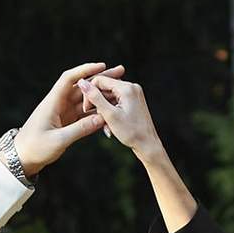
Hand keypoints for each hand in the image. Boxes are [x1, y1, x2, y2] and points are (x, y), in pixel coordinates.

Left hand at [13, 60, 118, 174]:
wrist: (22, 158)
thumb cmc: (35, 148)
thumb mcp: (58, 140)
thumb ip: (80, 130)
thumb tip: (101, 119)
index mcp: (52, 102)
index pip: (69, 79)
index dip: (85, 70)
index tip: (102, 66)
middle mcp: (58, 103)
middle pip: (82, 86)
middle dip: (100, 79)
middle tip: (119, 72)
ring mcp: (63, 112)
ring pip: (85, 99)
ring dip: (101, 94)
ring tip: (119, 88)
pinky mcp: (66, 121)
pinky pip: (84, 113)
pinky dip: (96, 111)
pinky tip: (110, 109)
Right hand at [80, 70, 196, 230]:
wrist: (152, 150)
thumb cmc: (133, 137)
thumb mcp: (110, 118)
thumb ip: (95, 99)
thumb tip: (81, 82)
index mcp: (129, 88)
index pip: (100, 81)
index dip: (88, 94)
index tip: (82, 110)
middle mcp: (134, 89)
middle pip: (105, 90)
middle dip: (96, 105)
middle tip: (92, 121)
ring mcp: (135, 98)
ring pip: (110, 100)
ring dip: (103, 113)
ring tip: (104, 130)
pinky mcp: (135, 107)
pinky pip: (116, 107)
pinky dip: (110, 117)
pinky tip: (110, 132)